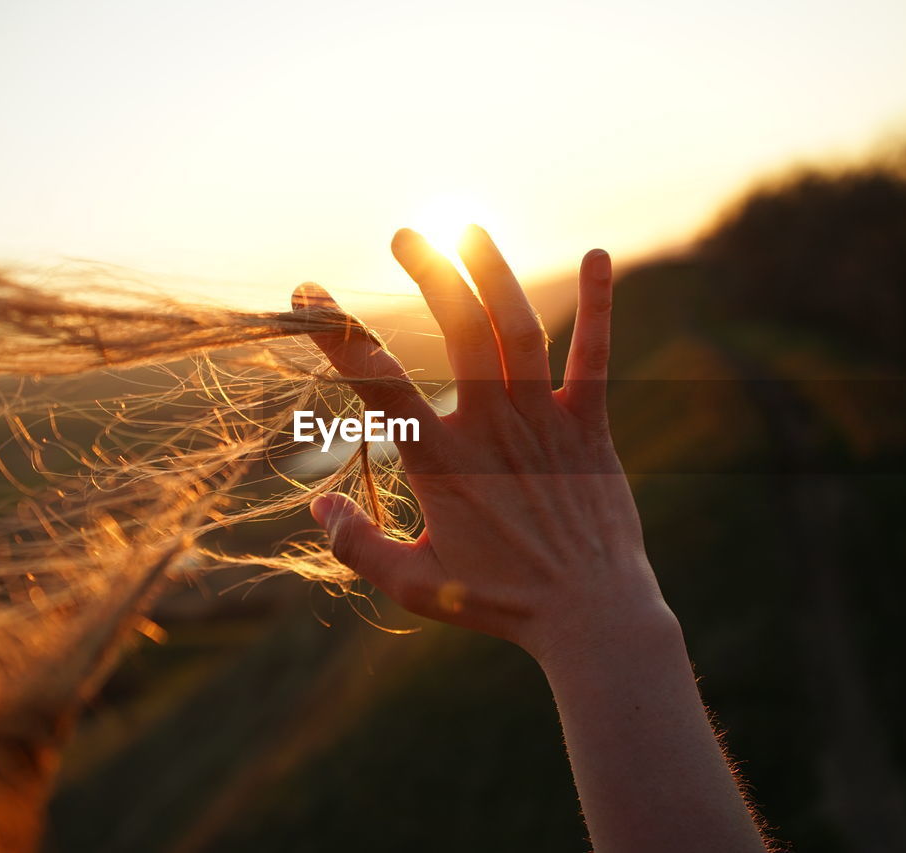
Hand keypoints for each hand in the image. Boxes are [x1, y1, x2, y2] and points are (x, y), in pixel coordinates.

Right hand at [293, 226, 669, 662]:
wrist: (592, 617)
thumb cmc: (500, 603)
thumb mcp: (414, 585)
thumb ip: (357, 546)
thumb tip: (315, 507)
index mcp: (443, 462)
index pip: (379, 386)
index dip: (338, 335)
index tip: (307, 293)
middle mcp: (493, 428)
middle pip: (461, 330)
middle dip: (430, 273)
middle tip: (405, 235)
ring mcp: (544, 422)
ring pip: (519, 329)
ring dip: (493, 272)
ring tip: (468, 229)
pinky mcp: (590, 426)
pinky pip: (595, 357)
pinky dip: (598, 305)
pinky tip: (598, 255)